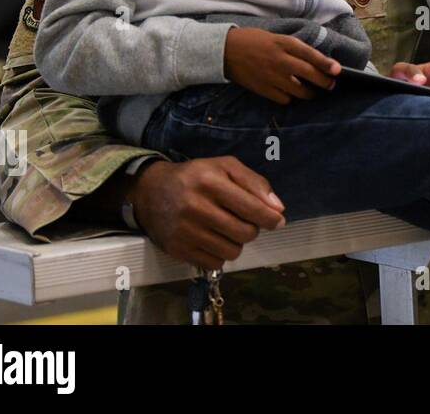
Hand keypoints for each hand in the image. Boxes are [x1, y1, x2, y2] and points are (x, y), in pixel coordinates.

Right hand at [129, 157, 286, 270]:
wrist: (150, 191)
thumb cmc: (196, 176)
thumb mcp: (225, 167)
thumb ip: (255, 183)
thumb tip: (278, 209)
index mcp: (210, 181)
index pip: (252, 208)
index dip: (271, 218)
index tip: (278, 221)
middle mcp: (196, 207)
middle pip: (245, 233)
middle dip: (252, 229)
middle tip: (245, 221)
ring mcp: (185, 231)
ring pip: (232, 251)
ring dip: (236, 242)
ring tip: (227, 229)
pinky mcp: (177, 249)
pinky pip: (214, 263)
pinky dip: (220, 254)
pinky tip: (213, 239)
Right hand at [224, 27, 339, 103]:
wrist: (225, 50)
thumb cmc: (253, 41)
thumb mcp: (276, 37)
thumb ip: (294, 48)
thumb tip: (317, 61)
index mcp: (284, 43)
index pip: (311, 55)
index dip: (326, 64)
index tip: (338, 70)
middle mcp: (280, 60)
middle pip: (309, 74)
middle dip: (324, 81)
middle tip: (330, 84)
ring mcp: (272, 76)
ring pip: (300, 91)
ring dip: (310, 92)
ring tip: (312, 90)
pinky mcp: (263, 89)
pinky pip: (285, 99)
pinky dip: (291, 97)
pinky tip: (291, 92)